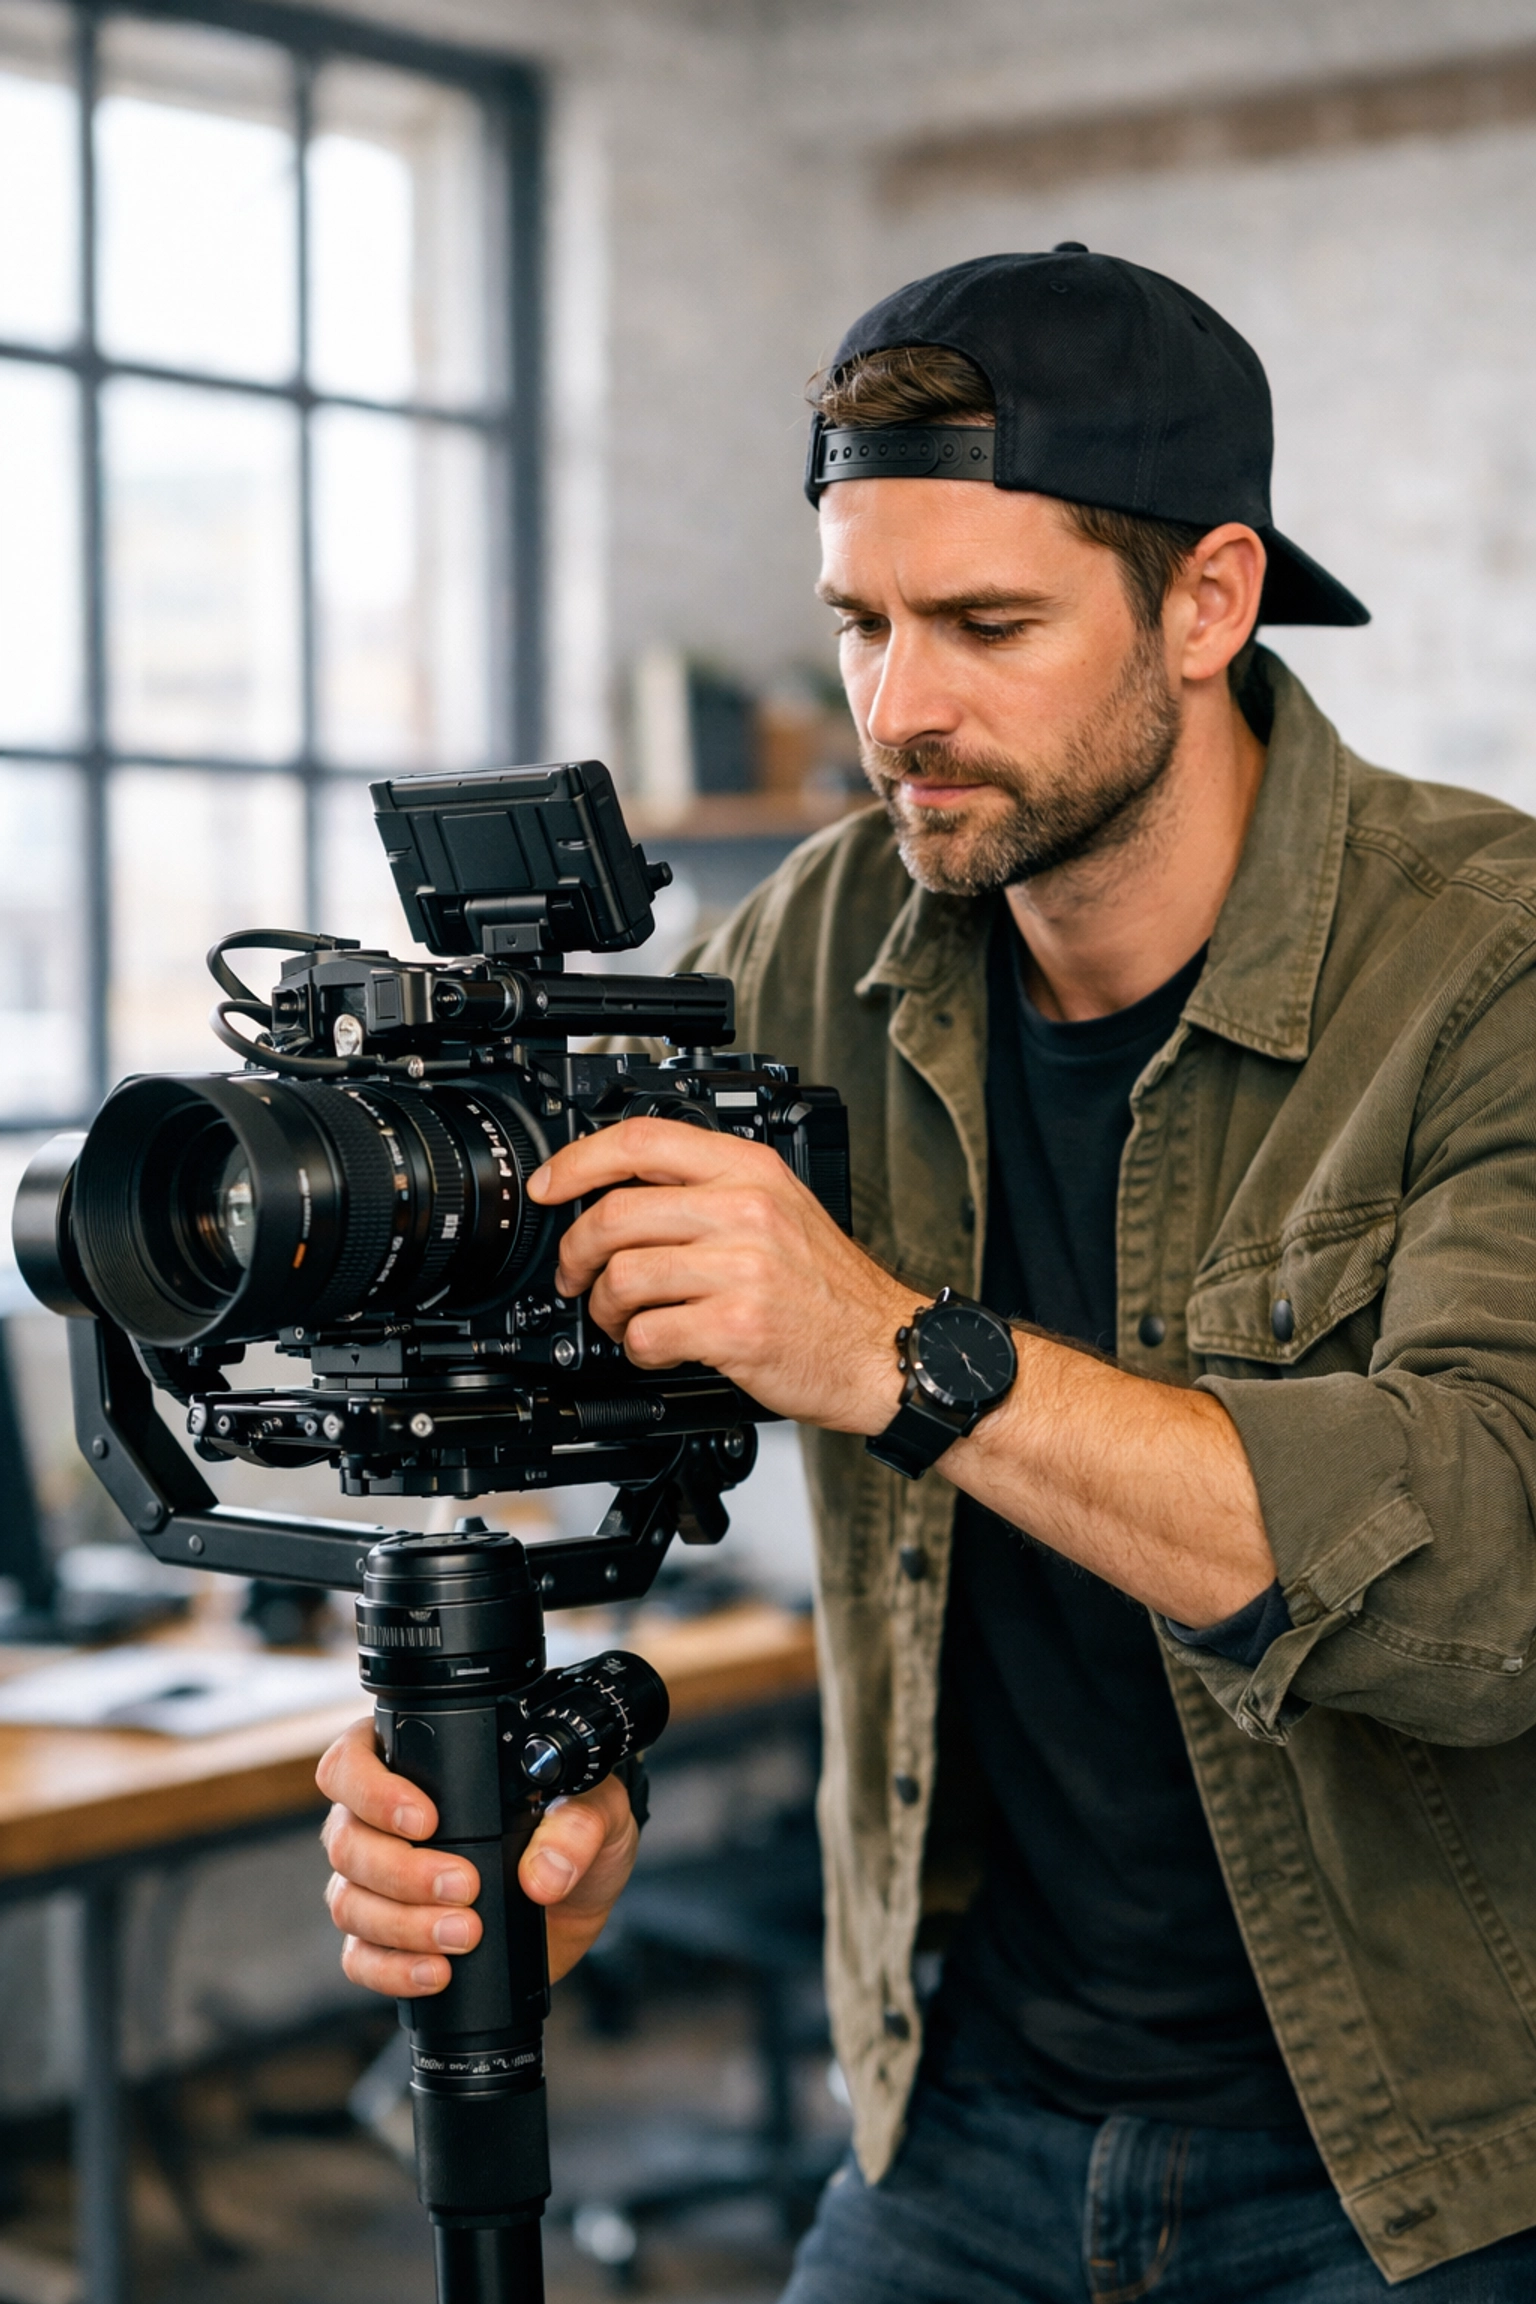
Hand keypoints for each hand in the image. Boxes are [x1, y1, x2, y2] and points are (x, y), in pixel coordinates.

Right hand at [317, 1717, 639, 1996]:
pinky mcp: (388, 1938)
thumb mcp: (595, 1810)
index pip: (352, 1762)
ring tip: (464, 1934)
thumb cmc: (575, 1829)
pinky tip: (437, 1972)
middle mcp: (380, 1820)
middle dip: (401, 1871)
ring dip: (403, 1925)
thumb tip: (544, 1873)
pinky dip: (392, 1970)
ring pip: (349, 1903)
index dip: (374, 1792)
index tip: (426, 1822)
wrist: (581, 1898)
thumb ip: (576, 1825)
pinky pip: (361, 1959)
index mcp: (414, 1763)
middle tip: (464, 1887)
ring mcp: (377, 1883)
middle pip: (346, 1841)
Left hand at [527, 1117, 911, 1432]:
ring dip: (605, 1308)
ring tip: (622, 1319)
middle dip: (576, 1253)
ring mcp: (741, 1269)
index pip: (642, 1140)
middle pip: (615, 1214)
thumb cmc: (831, 1289)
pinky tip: (658, 1347)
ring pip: (623, 1277)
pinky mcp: (736, 1327)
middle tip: (575, 1276)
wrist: (884, 1349)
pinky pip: (648, 1333)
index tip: (550, 1185)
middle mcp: (744, 1210)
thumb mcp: (781, 1208)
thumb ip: (711, 1188)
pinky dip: (638, 1347)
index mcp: (750, 1170)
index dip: (578, 1161)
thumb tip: (622, 1192)